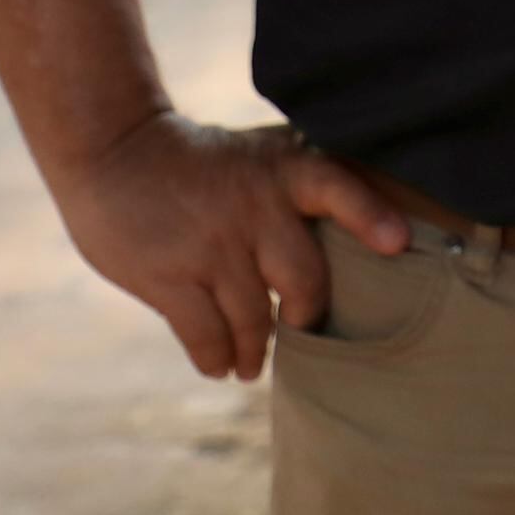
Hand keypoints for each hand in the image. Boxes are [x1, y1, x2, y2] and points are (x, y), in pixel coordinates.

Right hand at [48, 110, 406, 380]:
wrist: (115, 148)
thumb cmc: (200, 160)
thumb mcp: (260, 154)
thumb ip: (301, 187)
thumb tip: (359, 229)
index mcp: (283, 171)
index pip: (338, 188)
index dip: (370, 216)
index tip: (398, 243)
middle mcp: (254, 207)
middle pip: (303, 280)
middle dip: (307, 317)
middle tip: (300, 330)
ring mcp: (211, 245)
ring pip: (254, 319)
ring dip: (255, 351)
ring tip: (252, 365)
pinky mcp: (169, 276)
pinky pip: (206, 335)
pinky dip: (216, 357)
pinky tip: (219, 366)